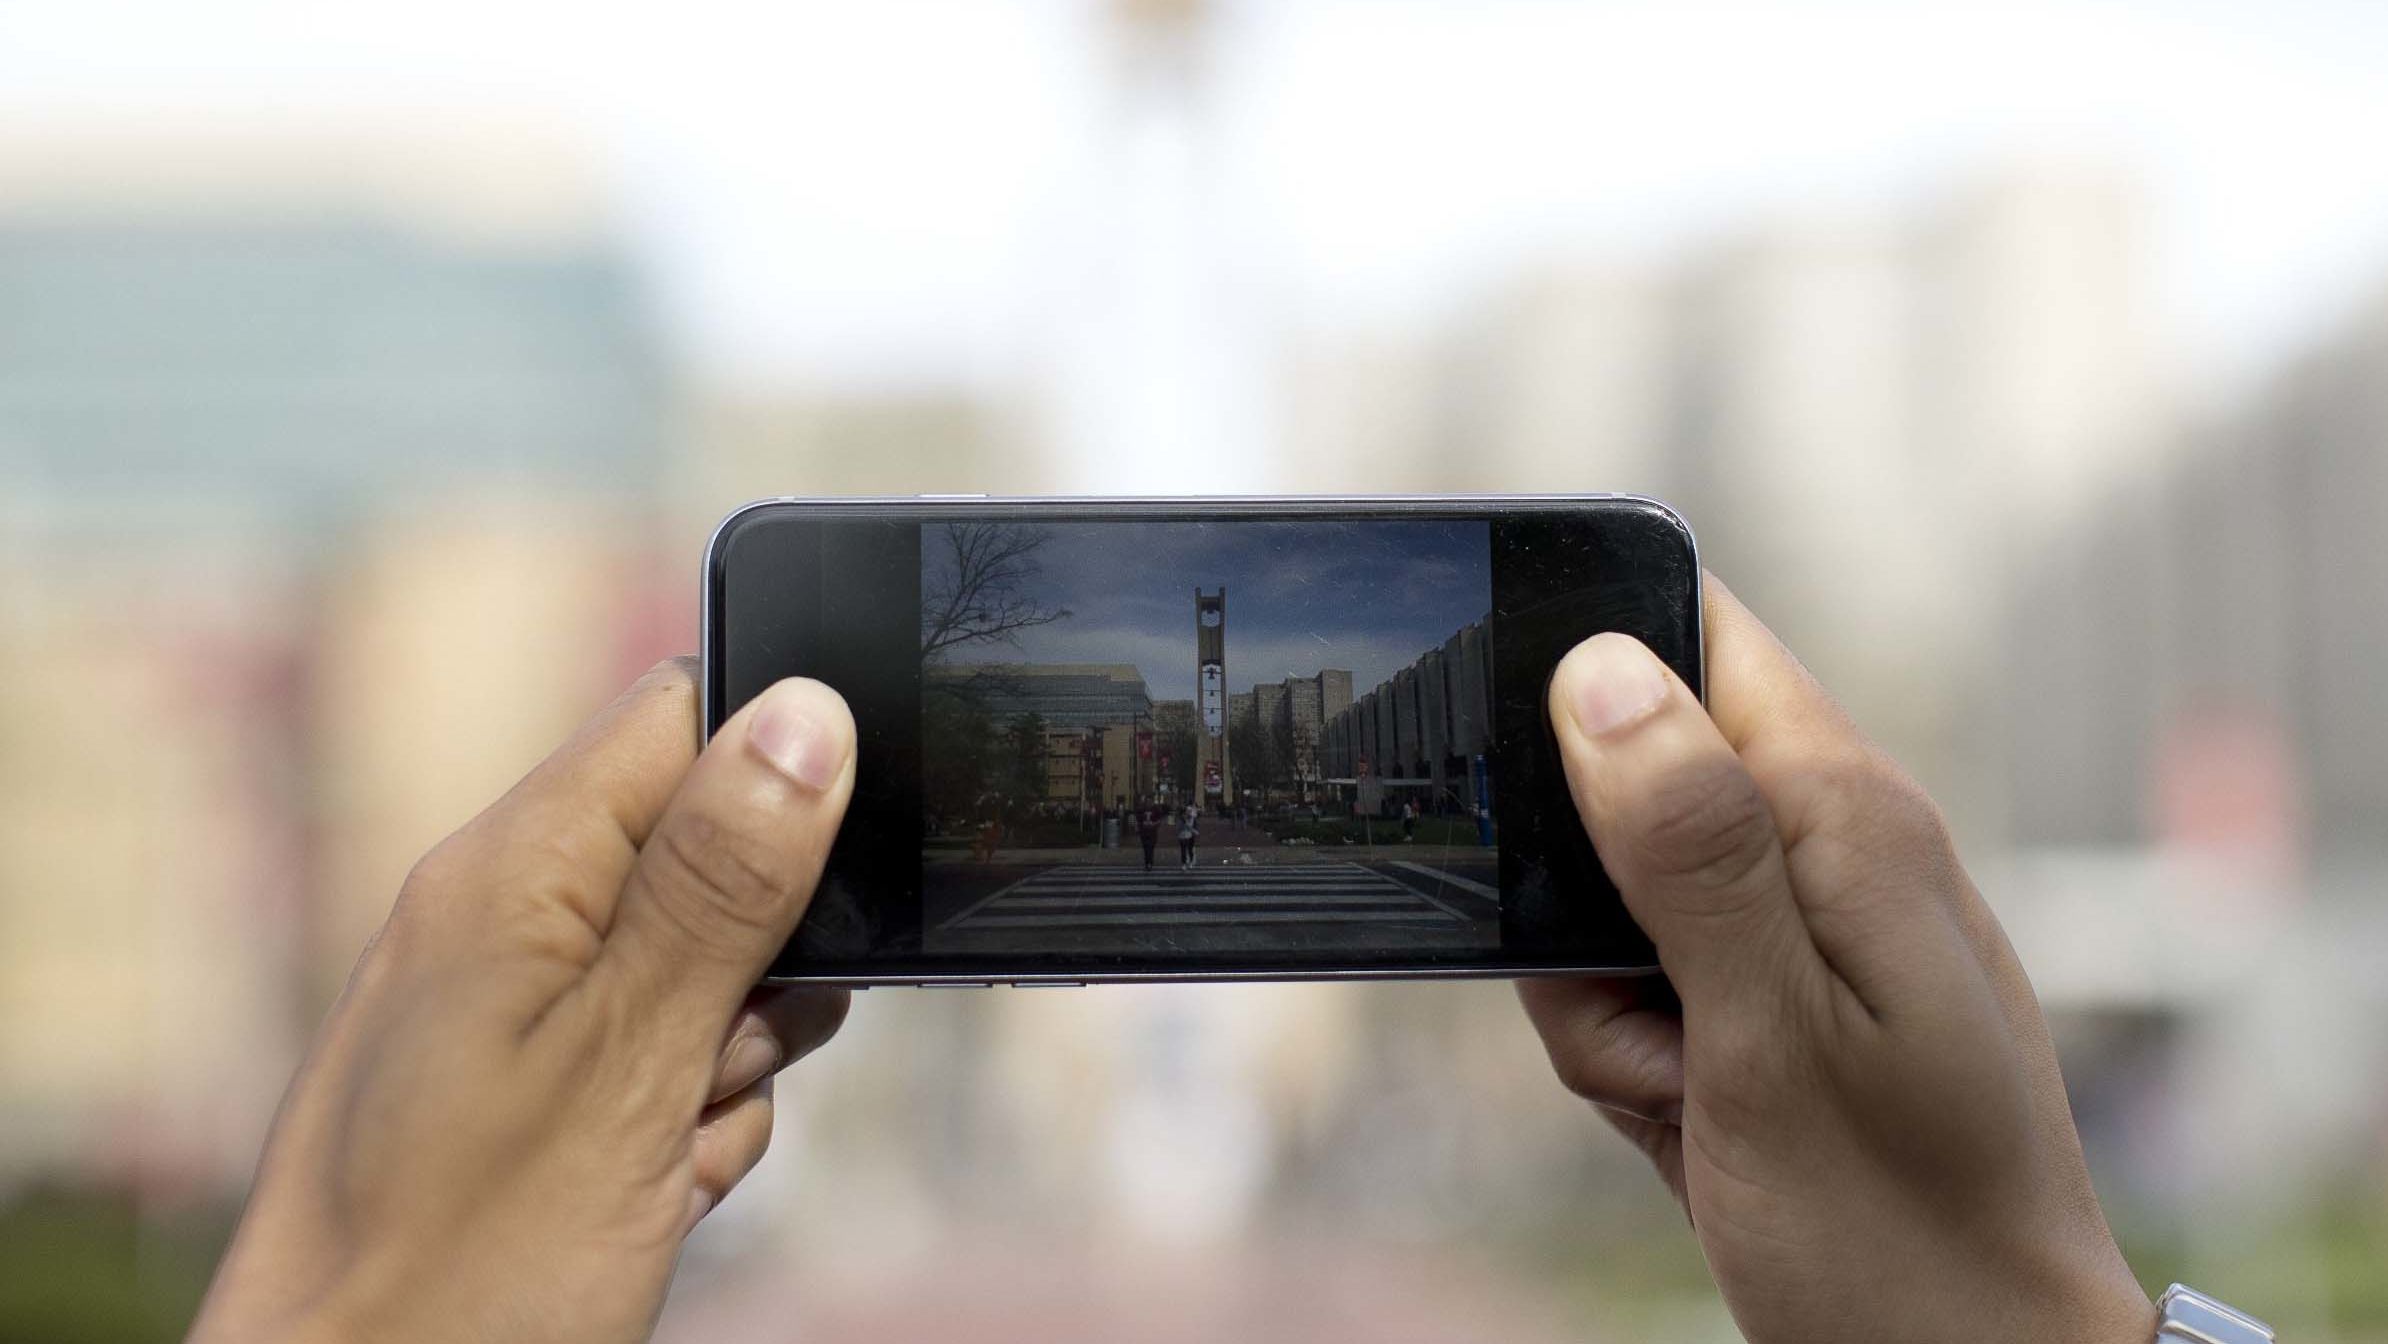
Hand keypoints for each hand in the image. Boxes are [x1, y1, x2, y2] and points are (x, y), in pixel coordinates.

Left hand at [189, 660, 855, 1343]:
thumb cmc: (455, 1276)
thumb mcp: (625, 1063)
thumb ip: (720, 883)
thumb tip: (809, 712)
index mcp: (509, 872)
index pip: (684, 718)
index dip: (780, 780)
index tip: (817, 888)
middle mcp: (505, 922)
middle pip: (715, 856)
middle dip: (763, 963)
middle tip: (711, 1059)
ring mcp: (519, 1016)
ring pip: (713, 978)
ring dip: (733, 1064)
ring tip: (664, 1149)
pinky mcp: (541, 1100)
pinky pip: (672, 1070)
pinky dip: (693, 1132)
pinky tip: (648, 1196)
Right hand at [1520, 580, 2156, 1343]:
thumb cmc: (1899, 1234)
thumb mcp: (1770, 1035)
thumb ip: (1692, 847)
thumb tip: (1604, 671)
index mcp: (1850, 819)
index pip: (1700, 636)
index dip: (1593, 674)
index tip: (1546, 792)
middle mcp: (1834, 850)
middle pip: (1629, 782)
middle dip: (1581, 895)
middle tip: (1641, 1009)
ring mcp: (1804, 930)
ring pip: (1617, 896)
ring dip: (1602, 993)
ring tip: (1679, 1084)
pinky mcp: (1773, 1003)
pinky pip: (1645, 979)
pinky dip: (1632, 1047)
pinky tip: (1684, 1114)